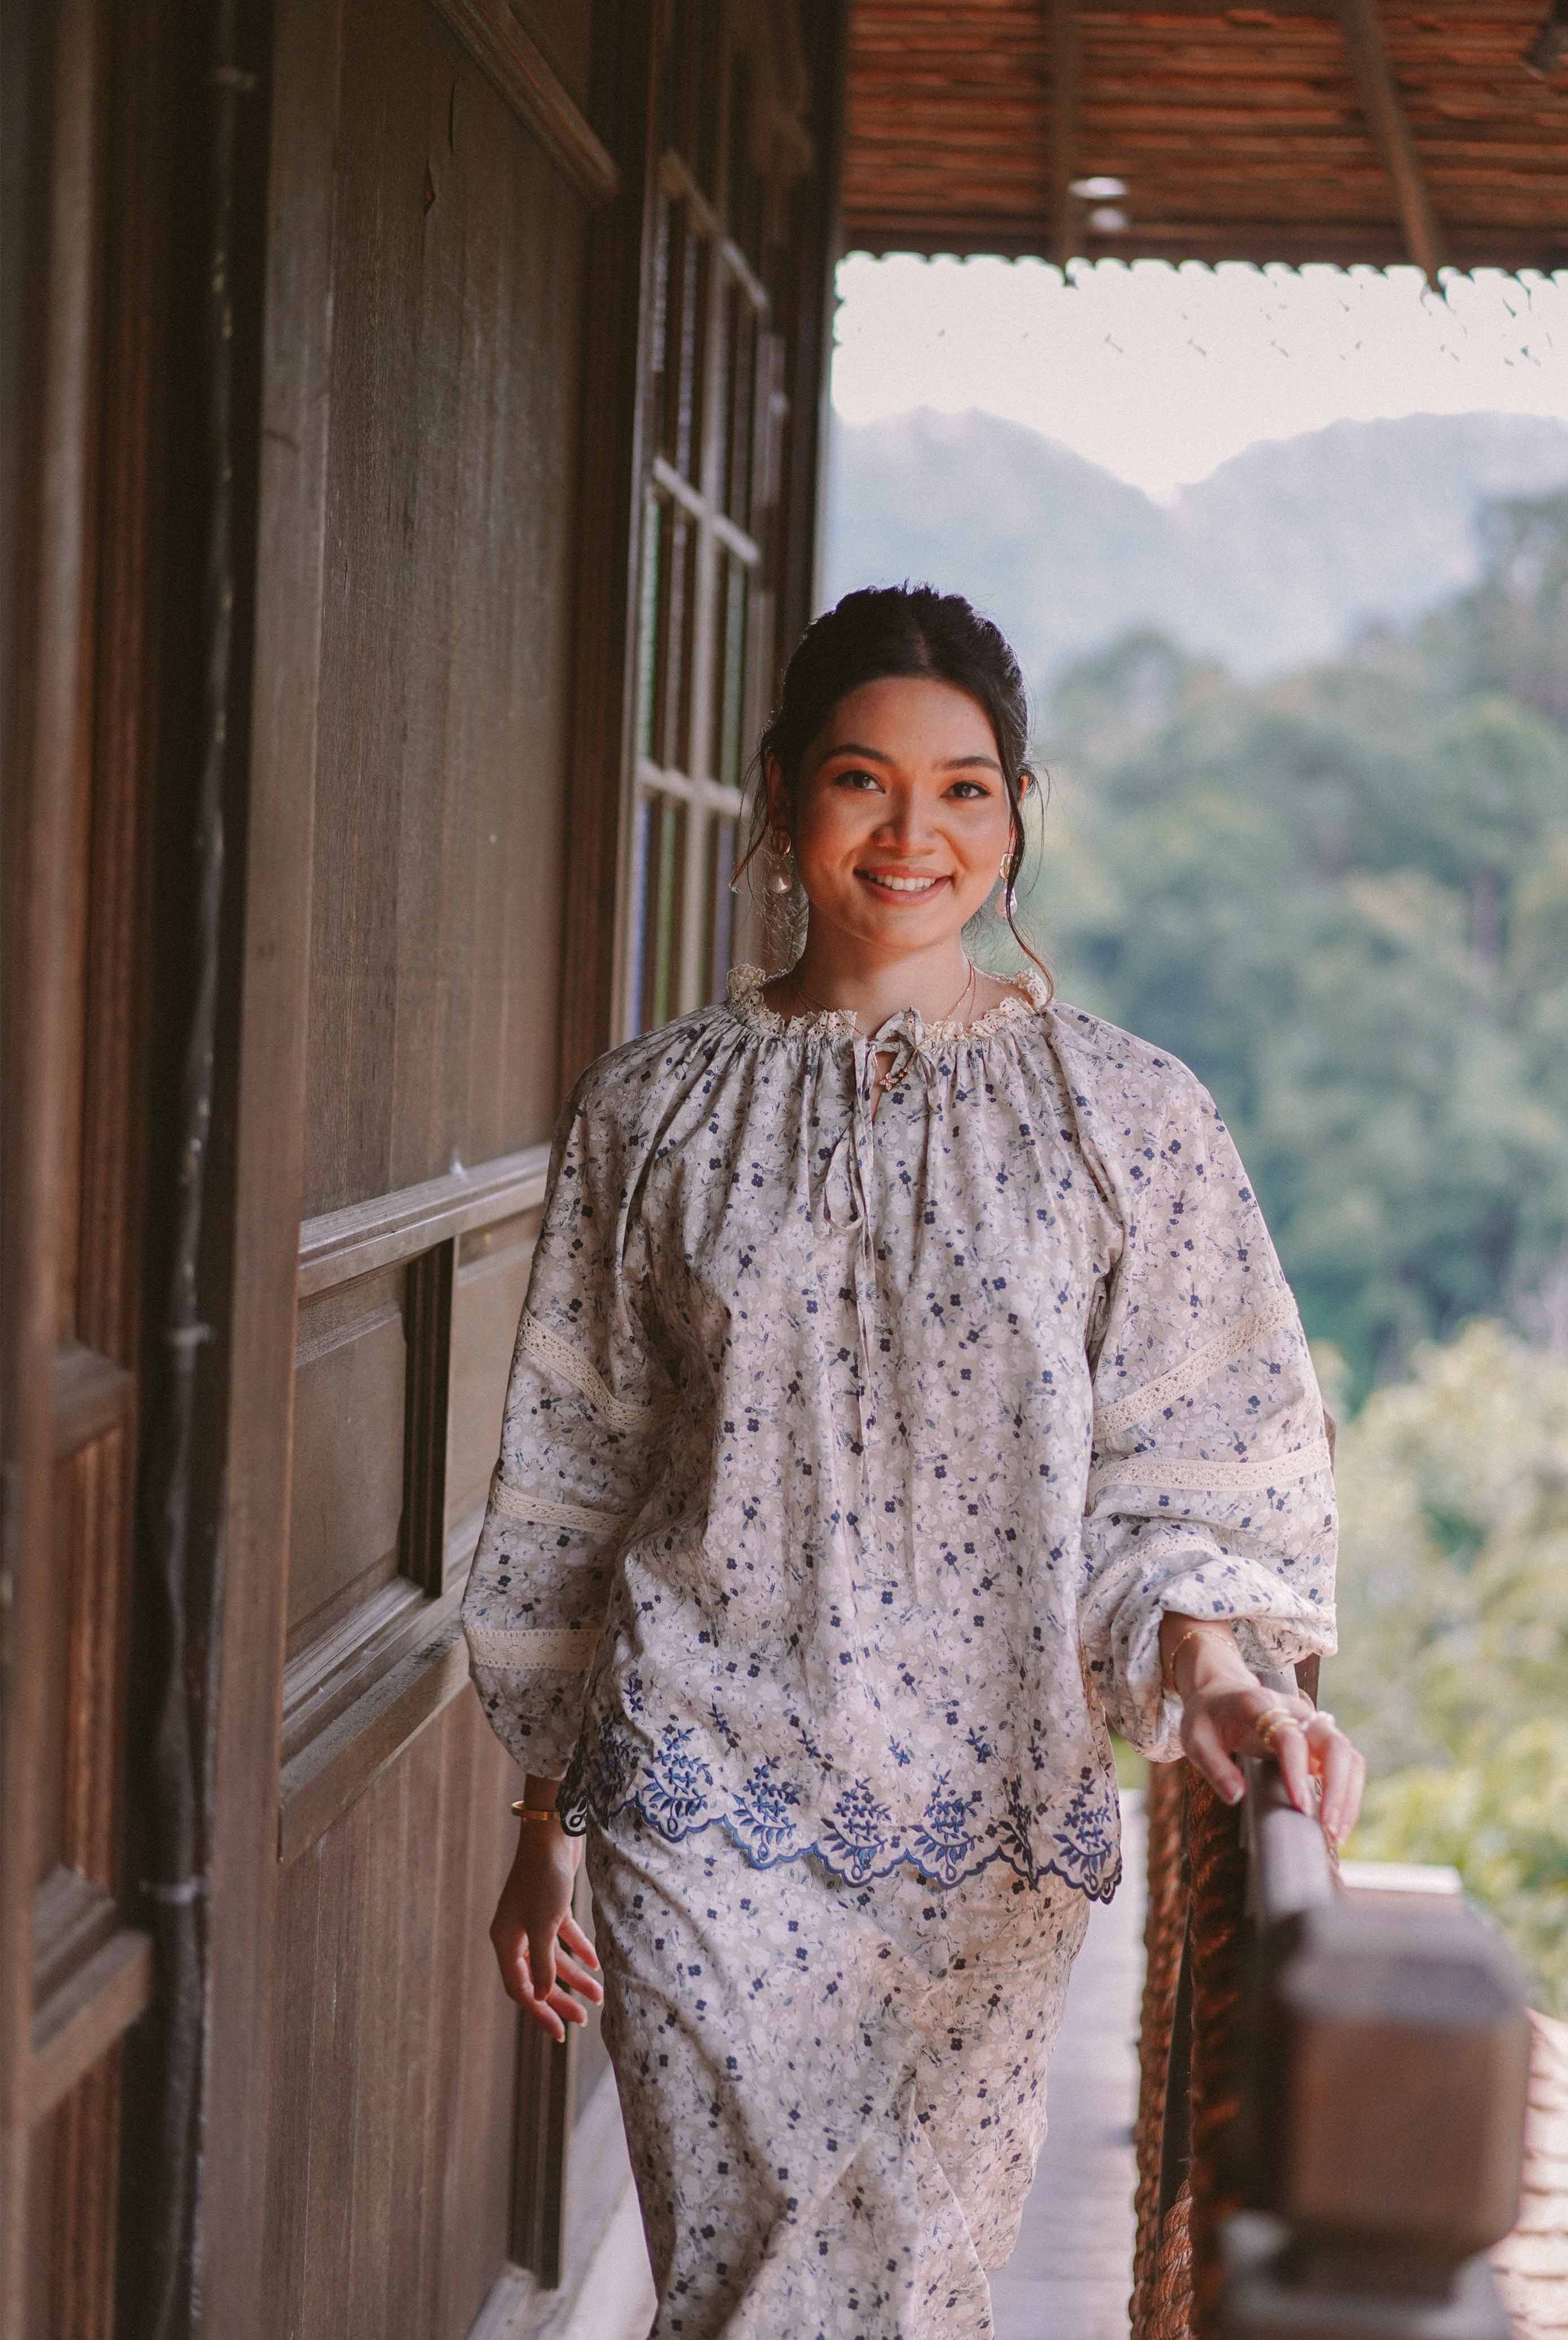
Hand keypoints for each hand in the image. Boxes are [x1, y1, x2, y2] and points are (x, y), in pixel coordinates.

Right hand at [490, 1812, 602, 2041]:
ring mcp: (533, 1920)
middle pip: (538, 1977)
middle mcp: (516, 1933)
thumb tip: (542, 1997)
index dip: (540, 2011)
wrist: (552, 1833)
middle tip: (584, 2019)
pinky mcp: (551, 1906)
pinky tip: (597, 1963)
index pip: (521, 1988)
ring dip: (575, 1976)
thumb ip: (544, 1963)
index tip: (560, 2032)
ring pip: (554, 1958)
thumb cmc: (544, 1878)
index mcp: (506, 1941)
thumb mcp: (545, 1925)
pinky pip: (563, 1937)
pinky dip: (579, 1950)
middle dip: (561, 1999)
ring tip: (599, 1995)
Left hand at [1161, 1615, 1366, 1845]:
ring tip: (1336, 1834)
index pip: (1290, 1735)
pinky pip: (1346, 1765)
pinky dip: (1348, 1793)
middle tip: (1328, 1828)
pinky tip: (1337, 1822)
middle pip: (1333, 1743)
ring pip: (1347, 1755)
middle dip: (1338, 1787)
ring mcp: (1311, 1726)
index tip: (1301, 1807)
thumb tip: (1236, 1797)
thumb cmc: (1208, 1718)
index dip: (1297, 1770)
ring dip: (1348, 1795)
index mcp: (1261, 1706)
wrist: (1220, 1694)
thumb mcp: (1196, 1739)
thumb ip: (1214, 1766)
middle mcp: (1295, 1713)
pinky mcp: (1319, 1742)